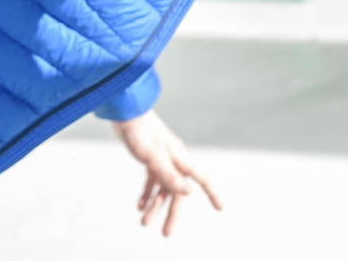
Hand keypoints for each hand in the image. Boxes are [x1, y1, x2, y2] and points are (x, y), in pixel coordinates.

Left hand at [110, 110, 221, 235]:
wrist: (127, 114)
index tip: (220, 208)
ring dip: (155, 206)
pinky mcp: (151, 159)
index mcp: (181, 160)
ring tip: (144, 223)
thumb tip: (188, 193)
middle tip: (166, 233)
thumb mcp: (153, 158)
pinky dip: (147, 194)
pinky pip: (153, 182)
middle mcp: (175, 162)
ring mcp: (163, 161)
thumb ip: (169, 176)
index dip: (212, 194)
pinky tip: (140, 206)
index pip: (202, 180)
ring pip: (163, 189)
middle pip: (179, 192)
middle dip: (172, 213)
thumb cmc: (141, 134)